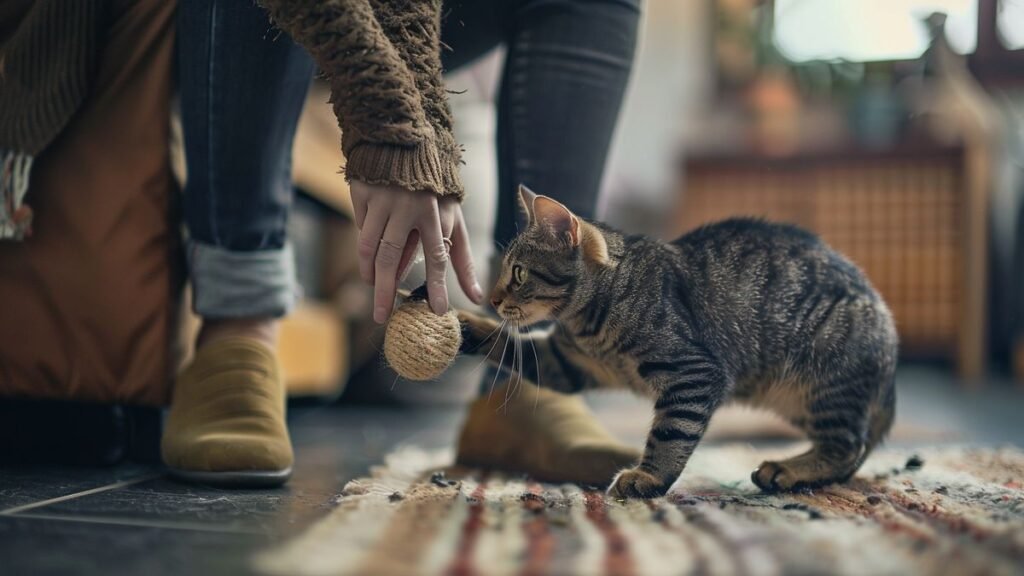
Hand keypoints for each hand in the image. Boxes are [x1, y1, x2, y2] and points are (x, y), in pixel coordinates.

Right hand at [351, 181, 482, 323]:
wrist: (406, 144)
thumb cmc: (436, 194)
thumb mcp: (454, 221)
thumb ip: (462, 261)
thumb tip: (478, 298)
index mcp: (436, 213)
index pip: (437, 256)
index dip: (438, 285)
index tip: (438, 311)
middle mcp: (409, 206)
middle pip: (392, 257)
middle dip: (386, 291)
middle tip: (381, 316)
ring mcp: (383, 199)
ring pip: (370, 246)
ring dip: (369, 272)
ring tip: (371, 285)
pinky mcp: (363, 192)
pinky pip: (361, 226)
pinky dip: (365, 241)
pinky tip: (370, 248)